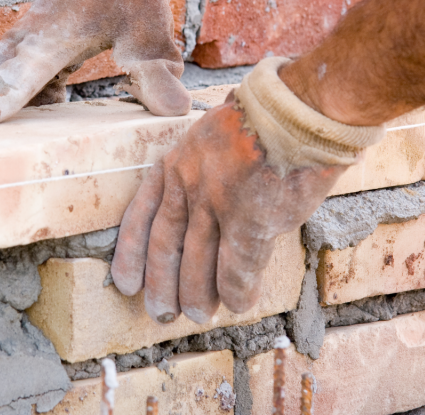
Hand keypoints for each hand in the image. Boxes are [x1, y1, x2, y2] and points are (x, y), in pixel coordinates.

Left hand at [110, 95, 349, 323]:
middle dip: (161, 284)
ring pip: (197, 262)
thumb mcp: (215, 136)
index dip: (132, 253)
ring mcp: (217, 204)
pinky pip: (236, 268)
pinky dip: (236, 290)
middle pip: (165, 245)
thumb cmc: (266, 117)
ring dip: (197, 294)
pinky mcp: (250, 222)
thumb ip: (205, 171)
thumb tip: (209, 205)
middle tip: (160, 313)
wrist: (299, 109)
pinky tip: (239, 304)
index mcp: (177, 162)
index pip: (142, 215)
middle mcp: (188, 184)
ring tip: (198, 315)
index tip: (125, 283)